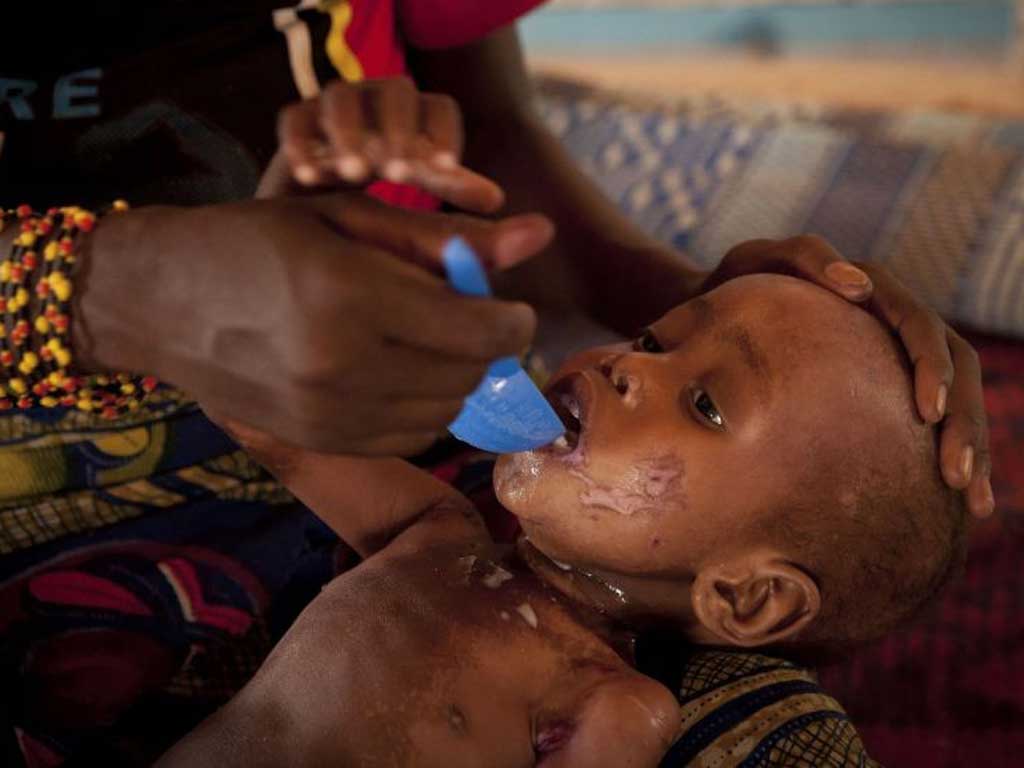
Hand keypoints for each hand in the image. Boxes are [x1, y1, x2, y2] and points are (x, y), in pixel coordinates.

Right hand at [74, 192, 553, 454]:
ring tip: (431, 342)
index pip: (479, 331)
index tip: (512, 309)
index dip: (513, 322)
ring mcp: (327, 415)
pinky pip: (409, 438)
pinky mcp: (319, 442)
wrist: (159, 302)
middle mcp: (341, 366)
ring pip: (444, 413)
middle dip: (488, 349)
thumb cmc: (254, 240)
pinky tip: (402, 373)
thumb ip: (447, 235)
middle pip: (468, 376)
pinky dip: (426, 408)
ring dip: (458, 379)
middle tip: (470, 319)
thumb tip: (540, 236)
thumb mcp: (349, 217)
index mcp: (349, 295)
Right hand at [261, 77, 503, 211]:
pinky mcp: (298, 118)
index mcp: (418, 115)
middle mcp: (379, 100)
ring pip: (341, 99)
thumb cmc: (386, 175)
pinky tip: (309, 176)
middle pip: (394, 94)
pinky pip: (295, 118)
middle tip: (400, 175)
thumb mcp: (421, 179)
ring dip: (348, 133)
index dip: (444, 135)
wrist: (320, 184)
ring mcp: (336, 104)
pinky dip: (300, 143)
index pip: (439, 109)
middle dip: (398, 130)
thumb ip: (454, 186)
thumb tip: (496, 198)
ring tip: (353, 174)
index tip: (445, 170)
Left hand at [702, 235, 993, 517]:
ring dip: (970, 448)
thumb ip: (806, 257)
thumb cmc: (731, 286)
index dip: (932, 368)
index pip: (921, 328)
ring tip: (974, 502)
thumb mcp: (758, 259)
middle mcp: (895, 326)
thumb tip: (860, 287)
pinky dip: (950, 458)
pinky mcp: (886, 393)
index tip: (926, 414)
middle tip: (956, 477)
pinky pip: (930, 426)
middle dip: (964, 423)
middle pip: (955, 370)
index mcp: (875, 294)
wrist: (710, 314)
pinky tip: (965, 507)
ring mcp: (894, 361)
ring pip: (955, 402)